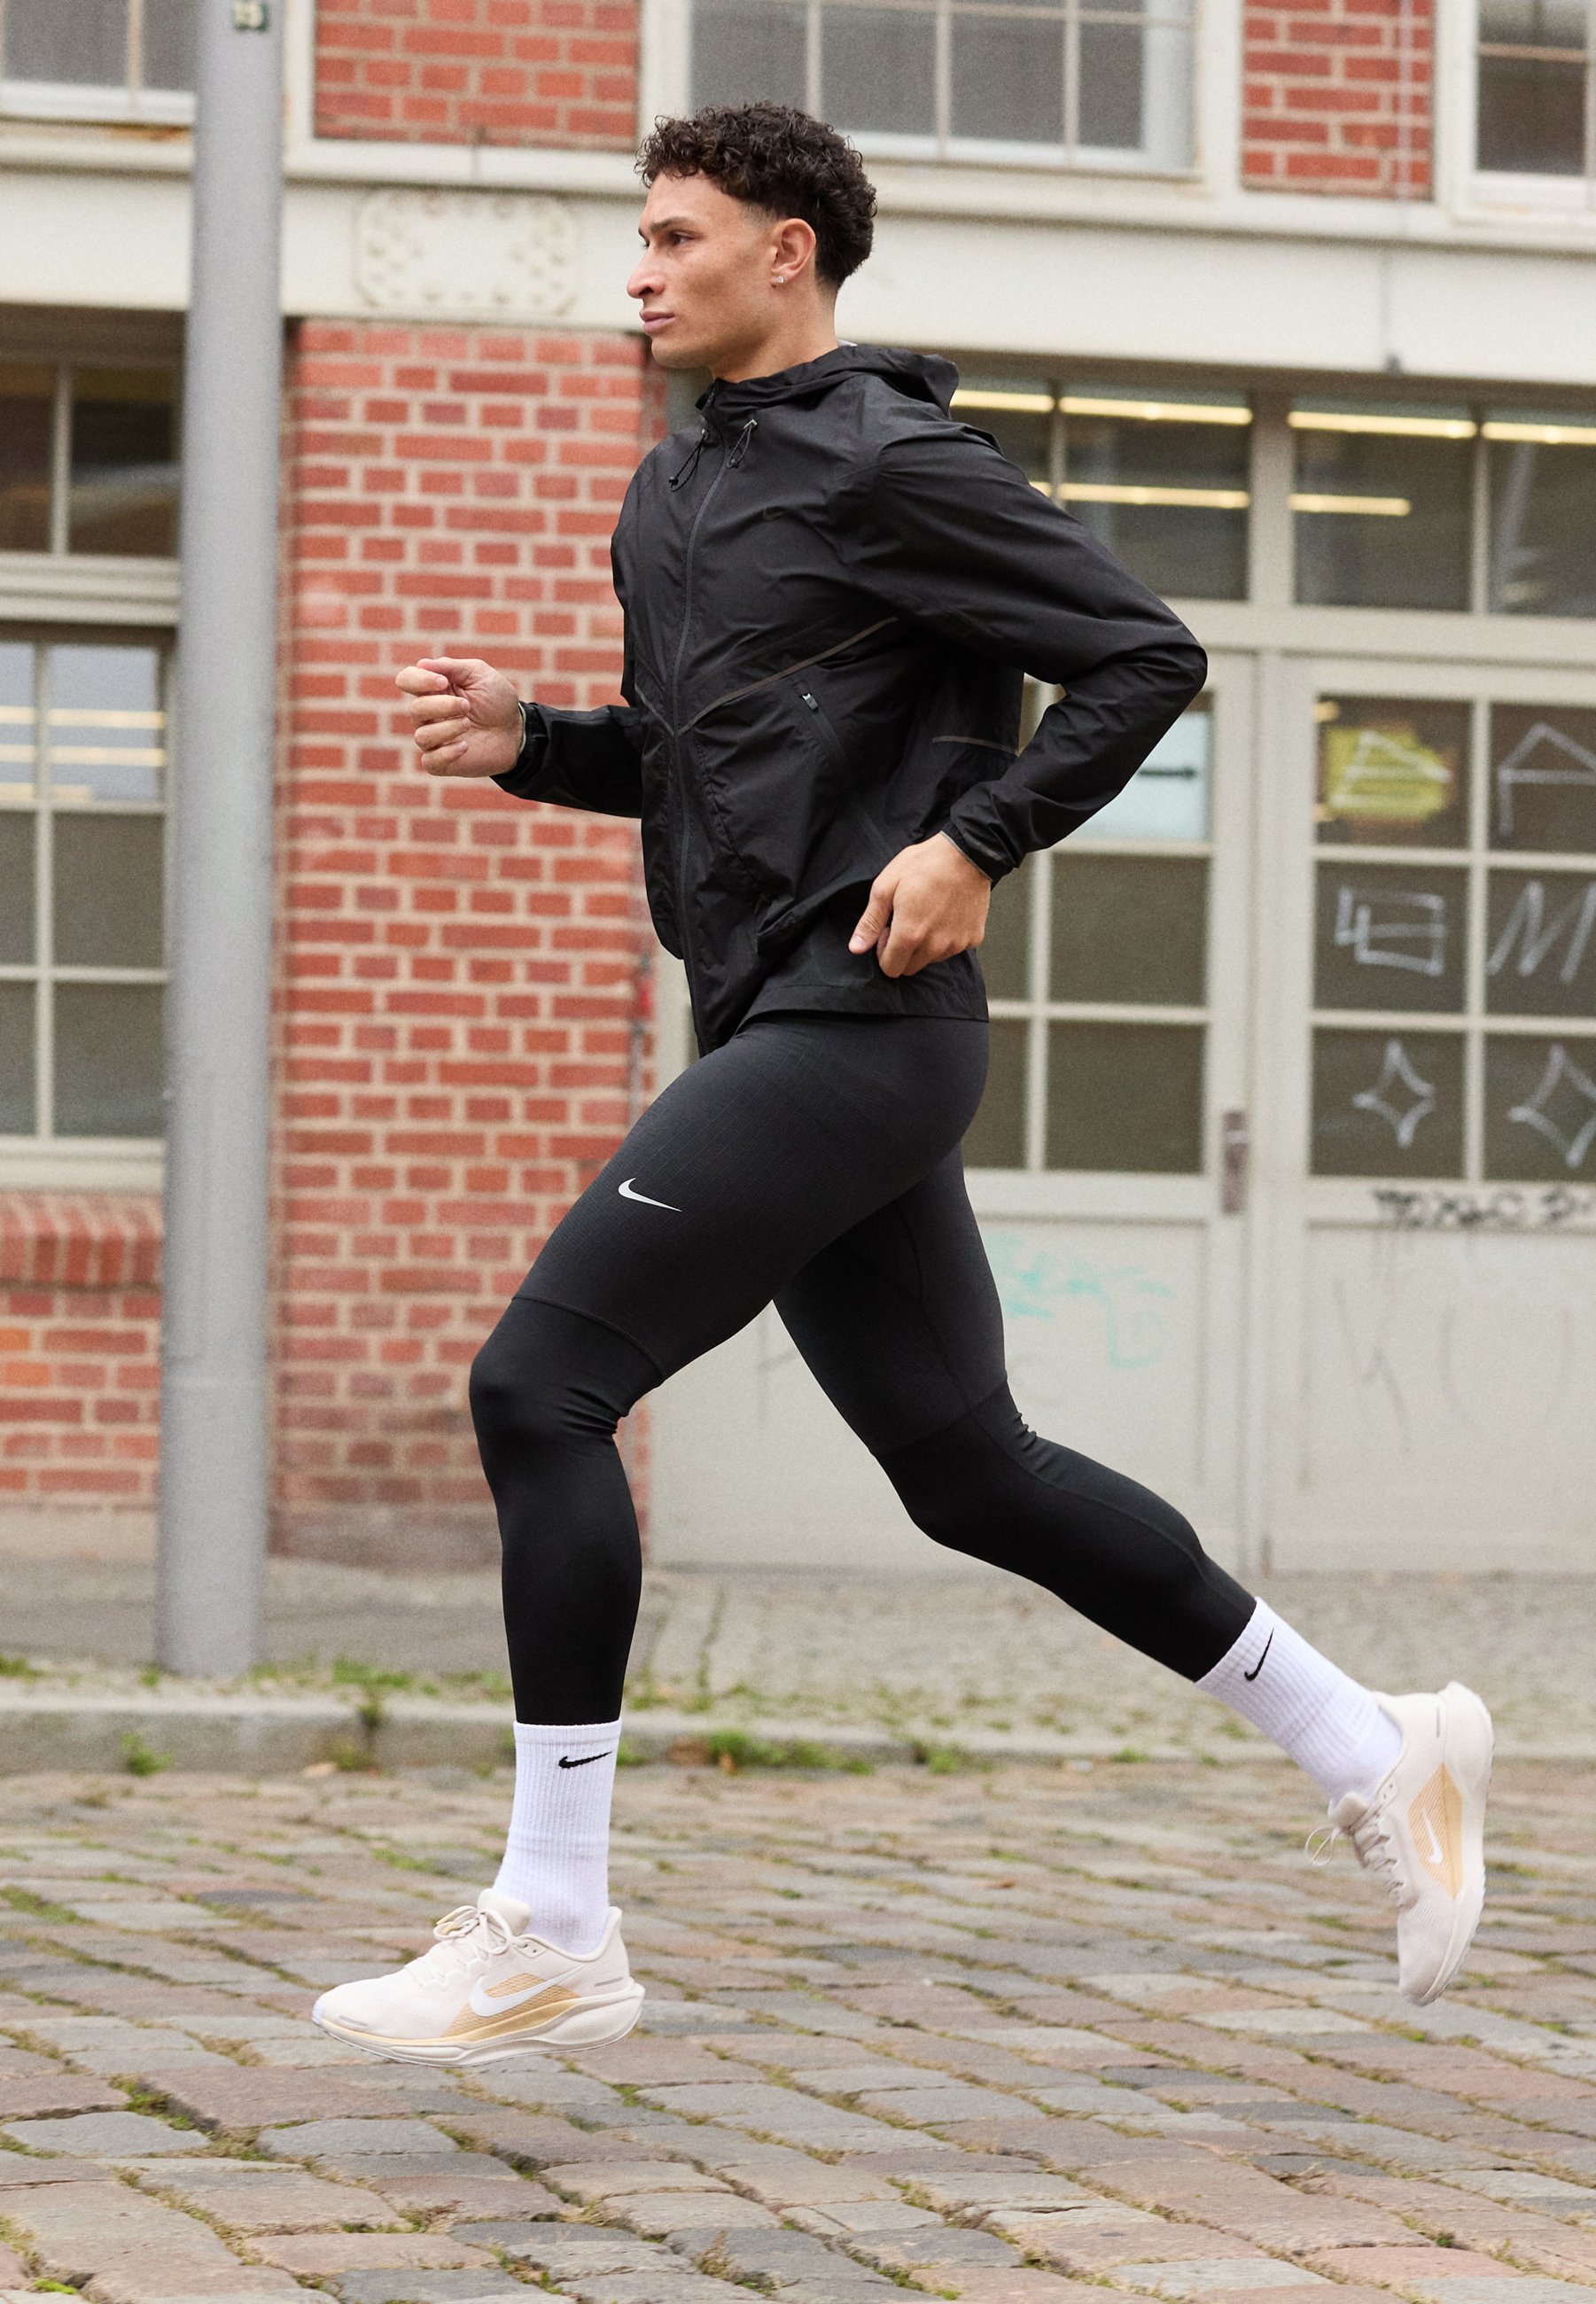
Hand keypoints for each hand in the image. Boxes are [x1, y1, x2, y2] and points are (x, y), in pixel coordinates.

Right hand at [396, 656, 522, 777]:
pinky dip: (446, 753)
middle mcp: (428, 714)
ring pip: (421, 736)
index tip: (443, 681)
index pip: (406, 680)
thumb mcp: (479, 674)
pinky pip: (430, 761)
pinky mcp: (443, 762)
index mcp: (433, 690)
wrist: (517, 731)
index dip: (419, 680)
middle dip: (443, 706)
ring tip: (468, 724)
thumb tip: (422, 663)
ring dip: (447, 729)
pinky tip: (465, 746)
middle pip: (415, 709)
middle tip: (467, 706)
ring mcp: (434, 739)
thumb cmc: (497, 701)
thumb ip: (452, 667)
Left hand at [849, 833, 991, 977]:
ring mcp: (956, 944)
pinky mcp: (973, 938)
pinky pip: (953, 948)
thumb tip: (856, 947)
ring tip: (928, 913)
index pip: (890, 969)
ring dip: (925, 945)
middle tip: (907, 920)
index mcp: (910, 935)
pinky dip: (947, 937)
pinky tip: (946, 913)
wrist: (967, 853)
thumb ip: (870, 922)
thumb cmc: (925, 865)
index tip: (889, 929)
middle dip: (903, 951)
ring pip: (932, 959)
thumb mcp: (886, 887)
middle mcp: (935, 946)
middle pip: (910, 968)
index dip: (884, 951)